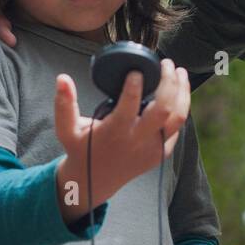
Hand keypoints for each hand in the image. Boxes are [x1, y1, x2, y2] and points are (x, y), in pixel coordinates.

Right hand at [52, 60, 189, 222]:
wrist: (95, 181)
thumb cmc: (81, 149)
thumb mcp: (66, 130)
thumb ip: (64, 104)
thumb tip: (62, 78)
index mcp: (114, 133)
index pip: (129, 106)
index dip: (134, 86)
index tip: (136, 70)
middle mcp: (137, 141)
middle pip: (163, 110)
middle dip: (169, 83)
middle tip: (166, 63)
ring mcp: (153, 148)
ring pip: (178, 118)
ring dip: (182, 93)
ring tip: (180, 72)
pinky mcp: (162, 152)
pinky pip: (177, 128)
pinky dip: (180, 108)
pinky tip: (178, 91)